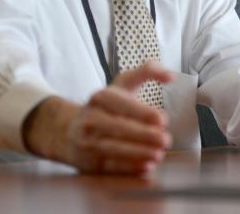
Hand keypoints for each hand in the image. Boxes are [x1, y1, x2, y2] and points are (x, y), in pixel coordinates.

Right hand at [23, 61, 172, 174]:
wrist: (69, 131)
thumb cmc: (107, 106)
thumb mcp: (123, 84)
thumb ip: (147, 72)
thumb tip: (170, 75)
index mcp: (100, 97)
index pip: (120, 103)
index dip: (141, 112)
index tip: (162, 119)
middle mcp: (91, 118)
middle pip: (117, 127)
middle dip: (143, 135)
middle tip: (165, 140)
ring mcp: (87, 141)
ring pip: (112, 148)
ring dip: (137, 153)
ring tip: (158, 154)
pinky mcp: (88, 162)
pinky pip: (108, 166)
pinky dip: (128, 168)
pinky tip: (145, 166)